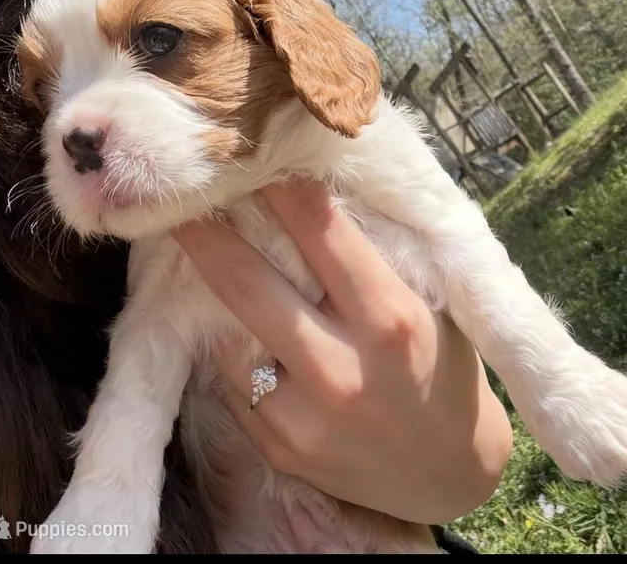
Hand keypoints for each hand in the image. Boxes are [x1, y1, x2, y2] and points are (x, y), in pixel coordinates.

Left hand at [173, 179, 511, 524]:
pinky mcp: (277, 447)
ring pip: (227, 335)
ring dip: (208, 292)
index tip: (250, 153)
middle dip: (204, 232)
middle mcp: (343, 367)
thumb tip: (308, 197)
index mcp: (392, 318)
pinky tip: (236, 329)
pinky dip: (229, 349)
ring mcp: (302, 416)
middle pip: (246, 283)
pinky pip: (233, 382)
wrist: (449, 472)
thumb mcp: (430, 305)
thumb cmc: (445, 369)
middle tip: (177, 197)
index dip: (278, 185)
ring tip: (196, 254)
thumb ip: (374, 260)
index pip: (320, 231)